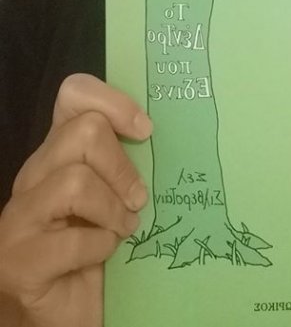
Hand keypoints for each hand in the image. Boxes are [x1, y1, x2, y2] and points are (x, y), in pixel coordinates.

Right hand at [0, 74, 151, 326]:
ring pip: (76, 181)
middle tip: (138, 198)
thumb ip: (125, 162)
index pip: (74, 95)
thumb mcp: (114, 194)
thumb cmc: (97, 247)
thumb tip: (162, 134)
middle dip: (122, 166)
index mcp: (58, 153)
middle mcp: (33, 177)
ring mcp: (19, 219)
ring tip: (124, 228)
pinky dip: (100, 247)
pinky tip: (103, 256)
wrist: (65, 311)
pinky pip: (72, 240)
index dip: (113, 101)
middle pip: (83, 130)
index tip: (145, 131)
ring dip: (113, 209)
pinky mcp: (19, 261)